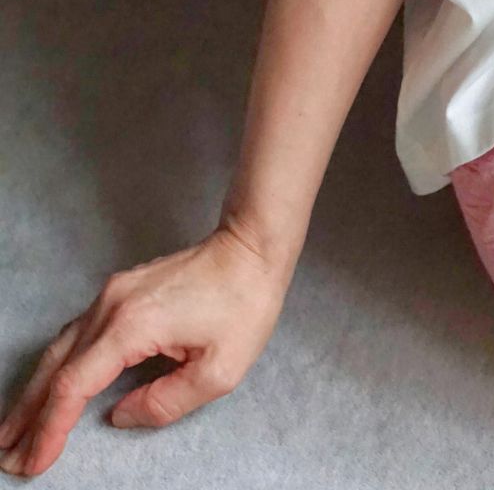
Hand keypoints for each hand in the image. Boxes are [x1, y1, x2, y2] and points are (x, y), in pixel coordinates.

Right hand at [0, 223, 290, 478]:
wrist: (252, 247)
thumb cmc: (244, 305)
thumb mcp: (219, 370)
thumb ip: (165, 403)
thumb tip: (120, 416)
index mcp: (132, 326)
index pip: (75, 385)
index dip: (51, 428)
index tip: (34, 461)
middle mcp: (112, 306)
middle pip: (55, 367)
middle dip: (27, 414)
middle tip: (8, 454)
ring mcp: (113, 294)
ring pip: (60, 348)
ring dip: (36, 390)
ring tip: (14, 429)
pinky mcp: (120, 290)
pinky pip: (76, 333)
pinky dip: (56, 365)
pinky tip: (48, 385)